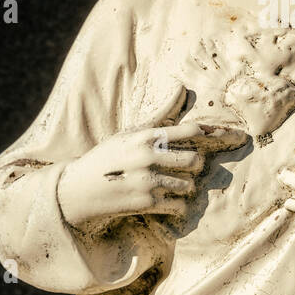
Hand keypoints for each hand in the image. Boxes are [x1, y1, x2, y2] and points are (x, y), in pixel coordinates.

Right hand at [58, 121, 246, 230]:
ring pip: (189, 185)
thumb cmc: (108, 156)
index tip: (216, 139)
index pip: (190, 130)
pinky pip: (179, 205)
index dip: (209, 135)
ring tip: (172, 185)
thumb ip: (161, 114)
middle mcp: (149, 156)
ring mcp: (147, 180)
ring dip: (186, 187)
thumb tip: (182, 88)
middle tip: (186, 167)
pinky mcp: (145, 203)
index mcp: (146, 135)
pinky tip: (167, 201)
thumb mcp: (131, 132)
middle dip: (194, 165)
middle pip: (195, 160)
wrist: (78, 190)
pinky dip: (178, 205)